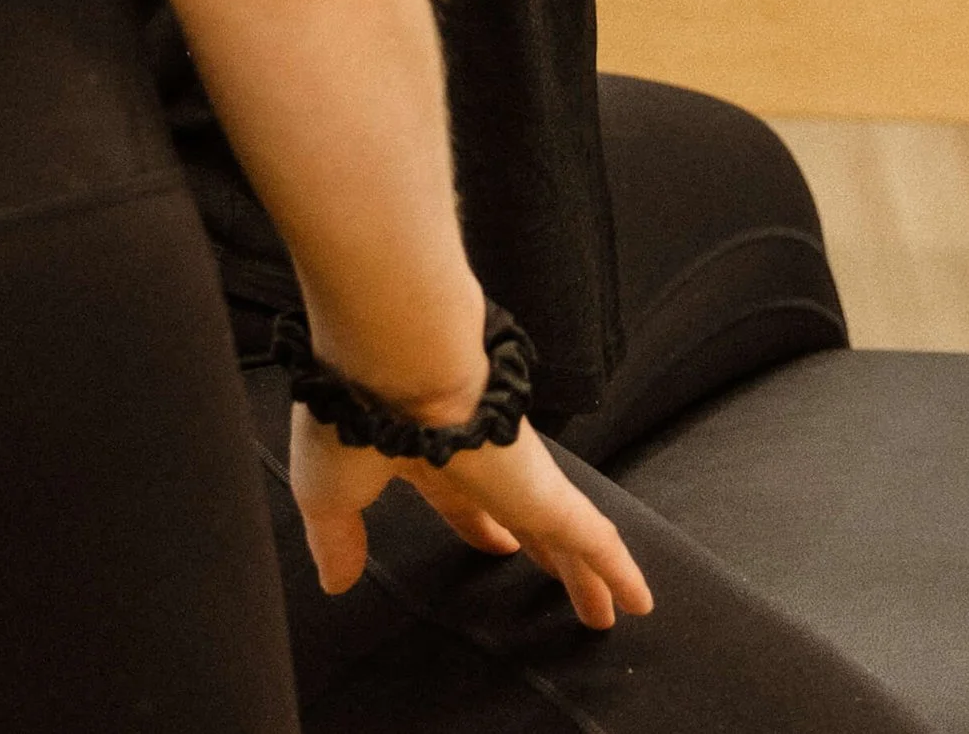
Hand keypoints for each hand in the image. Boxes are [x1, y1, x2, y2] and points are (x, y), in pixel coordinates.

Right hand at [291, 407, 654, 630]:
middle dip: (540, 551)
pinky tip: (639, 601)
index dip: (481, 526)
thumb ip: (338, 538)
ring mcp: (518, 473)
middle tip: (564, 581)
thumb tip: (335, 579)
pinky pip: (592, 539)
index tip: (497, 544)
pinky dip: (617, 571)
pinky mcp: (544, 489)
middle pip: (524, 517)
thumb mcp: (328, 492)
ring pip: (564, 534)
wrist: (393, 357)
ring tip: (609, 611)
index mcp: (429, 452)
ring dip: (586, 576)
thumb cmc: (354, 413)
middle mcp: (482, 459)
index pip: (464, 499)